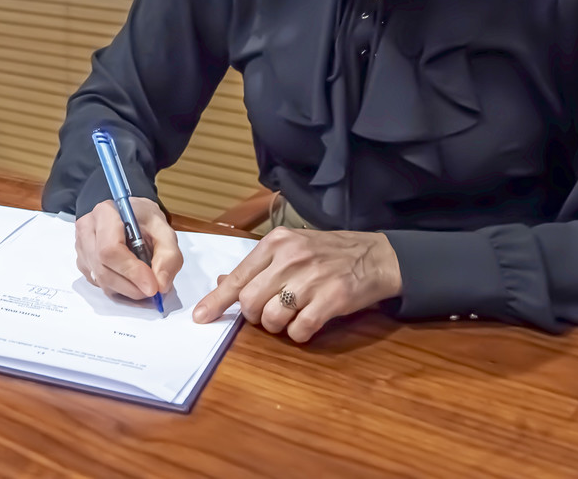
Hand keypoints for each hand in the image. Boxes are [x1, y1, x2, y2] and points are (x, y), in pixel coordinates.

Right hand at [74, 198, 182, 301]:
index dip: (131, 271)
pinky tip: (131, 281)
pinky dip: (119, 290)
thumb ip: (169, 256)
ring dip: (127, 290)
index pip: (110, 248)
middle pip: (103, 268)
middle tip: (153, 290)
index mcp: (105, 214)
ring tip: (144, 284)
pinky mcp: (83, 263)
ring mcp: (81, 248)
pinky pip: (99, 284)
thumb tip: (161, 285)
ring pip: (100, 280)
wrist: (130, 216)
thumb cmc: (144, 220)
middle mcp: (87, 230)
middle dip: (131, 286)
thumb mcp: (165, 230)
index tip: (152, 286)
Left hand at [192, 228, 401, 342]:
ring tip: (290, 317)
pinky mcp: (332, 299)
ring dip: (276, 326)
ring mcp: (312, 279)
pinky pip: (300, 329)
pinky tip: (308, 323)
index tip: (201, 316)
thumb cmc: (329, 253)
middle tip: (267, 314)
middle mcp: (291, 258)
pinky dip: (299, 334)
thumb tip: (222, 282)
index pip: (238, 276)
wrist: (376, 256)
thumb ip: (258, 266)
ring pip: (272, 317)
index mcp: (276, 243)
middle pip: (250, 301)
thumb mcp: (292, 248)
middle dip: (253, 316)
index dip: (217, 300)